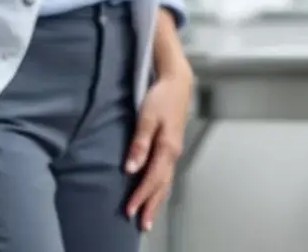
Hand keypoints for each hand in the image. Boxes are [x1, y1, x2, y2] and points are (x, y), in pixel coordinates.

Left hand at [124, 61, 193, 231]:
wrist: (178, 81)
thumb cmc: (161, 97)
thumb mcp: (147, 117)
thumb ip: (139, 143)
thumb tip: (131, 169)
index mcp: (167, 148)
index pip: (152, 179)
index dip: (141, 196)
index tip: (129, 211)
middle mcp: (173, 153)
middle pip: (162, 185)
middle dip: (151, 205)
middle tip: (142, 225)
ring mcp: (175, 150)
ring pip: (166, 181)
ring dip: (158, 199)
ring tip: (149, 216)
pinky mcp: (173, 145)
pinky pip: (167, 173)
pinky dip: (162, 187)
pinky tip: (158, 191)